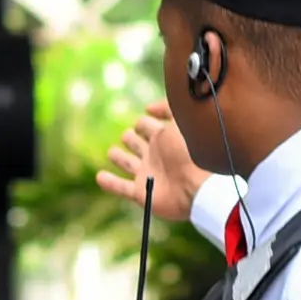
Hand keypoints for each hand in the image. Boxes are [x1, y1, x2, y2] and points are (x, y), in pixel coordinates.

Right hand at [100, 107, 210, 225]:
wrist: (199, 184)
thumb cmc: (194, 151)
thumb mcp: (183, 119)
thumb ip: (168, 107)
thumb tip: (147, 107)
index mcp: (164, 137)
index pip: (145, 124)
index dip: (142, 121)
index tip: (146, 116)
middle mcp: (154, 154)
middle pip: (134, 142)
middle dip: (130, 138)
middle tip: (129, 137)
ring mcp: (147, 174)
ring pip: (127, 162)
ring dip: (118, 157)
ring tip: (113, 153)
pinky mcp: (141, 193)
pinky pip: (121, 188)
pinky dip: (110, 182)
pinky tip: (101, 177)